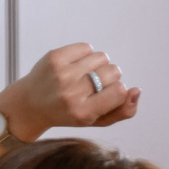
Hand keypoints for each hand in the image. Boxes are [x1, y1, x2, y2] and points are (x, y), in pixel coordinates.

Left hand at [6, 42, 139, 137]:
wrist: (30, 104)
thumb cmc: (68, 114)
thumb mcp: (95, 121)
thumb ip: (122, 112)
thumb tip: (137, 91)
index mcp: (83, 113)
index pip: (119, 91)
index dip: (118, 90)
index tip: (107, 95)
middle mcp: (72, 93)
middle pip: (113, 72)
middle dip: (109, 77)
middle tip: (94, 86)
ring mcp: (62, 73)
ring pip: (102, 57)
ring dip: (99, 64)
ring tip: (86, 74)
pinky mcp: (55, 57)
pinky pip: (87, 47)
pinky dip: (86, 55)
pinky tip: (76, 65)